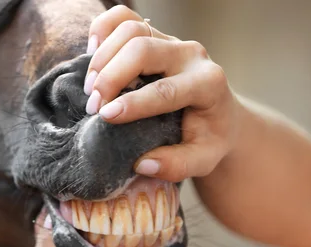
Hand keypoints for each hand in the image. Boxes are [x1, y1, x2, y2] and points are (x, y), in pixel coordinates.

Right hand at [84, 5, 242, 182]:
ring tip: (91, 89)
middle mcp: (191, 55)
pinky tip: (91, 54)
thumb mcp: (203, 160)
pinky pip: (124, 17)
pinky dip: (102, 29)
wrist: (219, 115)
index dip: (133, 102)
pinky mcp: (155, 34)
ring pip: (131, 29)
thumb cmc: (209, 139)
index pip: (166, 88)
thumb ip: (177, 165)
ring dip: (103, 57)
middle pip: (143, 48)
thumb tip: (142, 164)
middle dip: (112, 76)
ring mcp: (172, 40)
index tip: (106, 117)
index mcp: (208, 84)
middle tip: (94, 107)